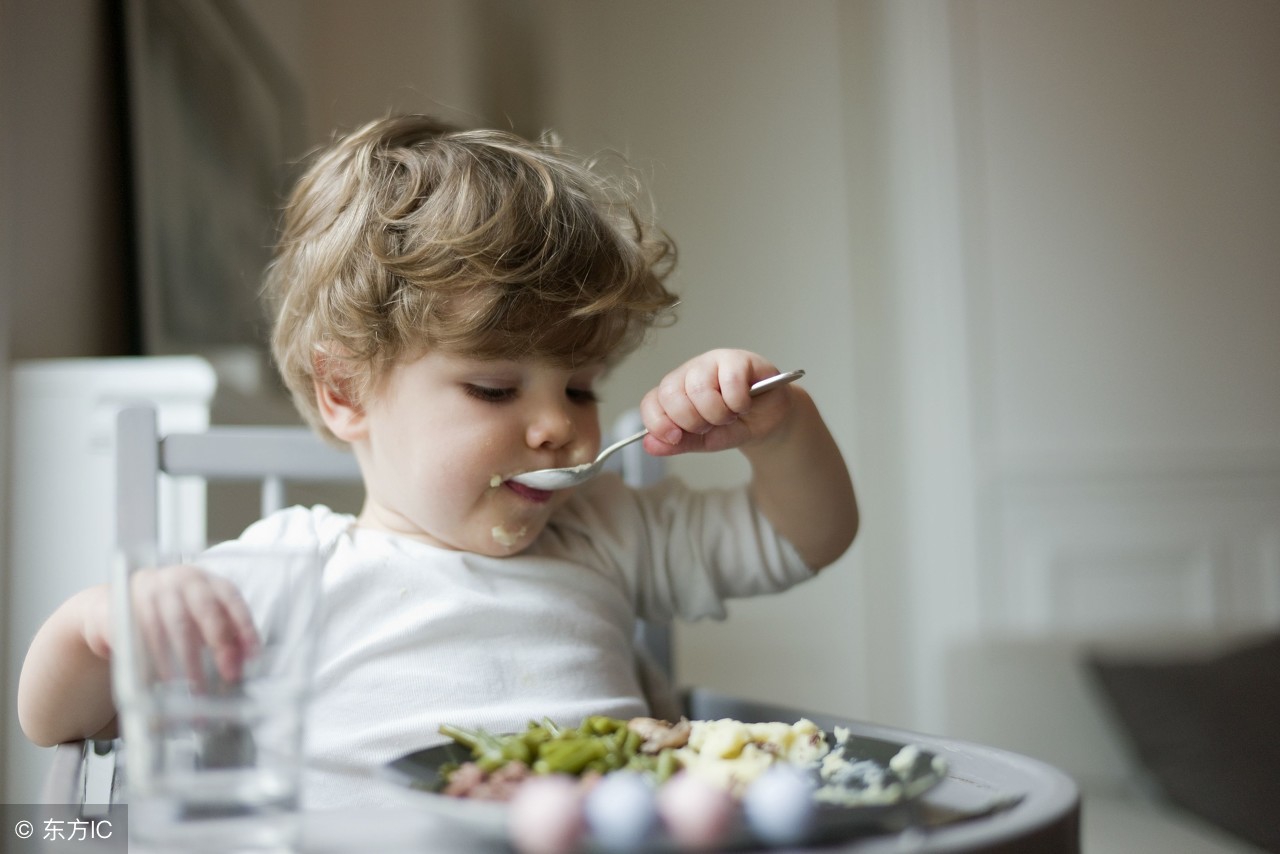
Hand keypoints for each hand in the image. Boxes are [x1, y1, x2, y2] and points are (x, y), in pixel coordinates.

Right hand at [85, 565, 259, 688]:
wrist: (118, 603)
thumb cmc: (171, 612)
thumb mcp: (200, 617)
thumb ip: (225, 635)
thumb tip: (243, 660)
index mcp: (206, 580)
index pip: (232, 599)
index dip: (245, 626)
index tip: (253, 654)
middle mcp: (182, 579)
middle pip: (206, 610)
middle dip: (221, 644)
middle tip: (229, 674)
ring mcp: (154, 590)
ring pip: (177, 627)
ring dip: (190, 661)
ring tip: (197, 688)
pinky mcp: (128, 606)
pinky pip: (147, 637)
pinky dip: (160, 661)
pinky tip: (168, 681)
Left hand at [639, 349, 793, 456]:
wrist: (769, 421)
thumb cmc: (735, 425)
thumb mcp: (703, 440)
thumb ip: (677, 442)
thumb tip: (650, 444)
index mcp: (675, 391)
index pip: (651, 402)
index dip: (658, 423)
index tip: (675, 437)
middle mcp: (689, 373)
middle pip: (671, 395)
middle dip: (693, 421)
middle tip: (712, 425)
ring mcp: (712, 362)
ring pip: (699, 388)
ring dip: (718, 413)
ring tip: (731, 415)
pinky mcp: (738, 359)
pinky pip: (730, 382)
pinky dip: (738, 403)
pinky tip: (745, 404)